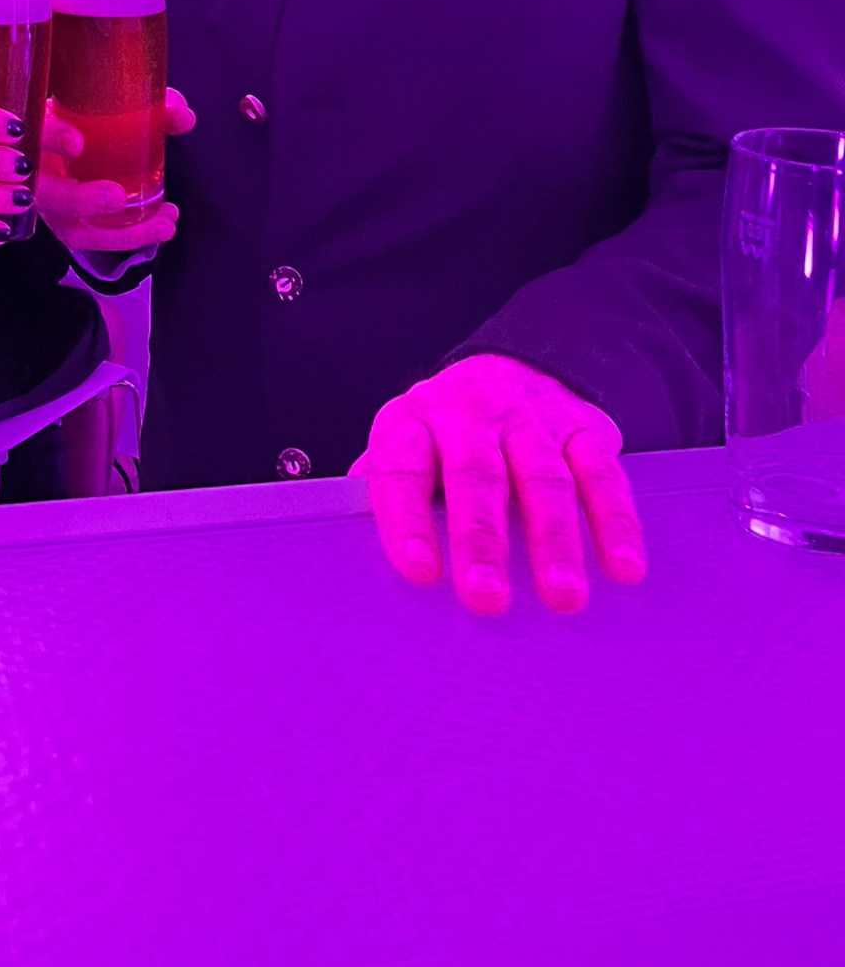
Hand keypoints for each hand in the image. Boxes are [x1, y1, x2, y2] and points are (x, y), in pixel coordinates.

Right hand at [35, 87, 195, 252]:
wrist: (68, 140)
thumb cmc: (87, 121)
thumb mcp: (113, 108)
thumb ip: (150, 108)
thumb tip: (183, 116)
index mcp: (40, 130)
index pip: (36, 132)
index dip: (52, 138)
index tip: (77, 143)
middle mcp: (37, 172)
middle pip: (46, 193)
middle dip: (81, 200)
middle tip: (117, 197)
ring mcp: (50, 205)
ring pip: (71, 229)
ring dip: (118, 234)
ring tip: (162, 225)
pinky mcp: (68, 225)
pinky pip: (92, 240)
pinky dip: (127, 238)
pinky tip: (159, 227)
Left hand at [348, 354, 646, 616]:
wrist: (508, 369)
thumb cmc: (442, 436)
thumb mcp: (402, 448)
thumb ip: (380, 493)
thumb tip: (344, 548)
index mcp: (412, 421)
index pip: (402, 468)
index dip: (406, 518)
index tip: (417, 571)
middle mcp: (470, 413)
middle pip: (476, 475)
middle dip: (481, 537)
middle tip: (486, 597)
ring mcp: (531, 418)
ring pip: (543, 477)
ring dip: (555, 539)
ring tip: (562, 596)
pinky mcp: (583, 427)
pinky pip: (603, 473)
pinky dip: (616, 521)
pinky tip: (622, 566)